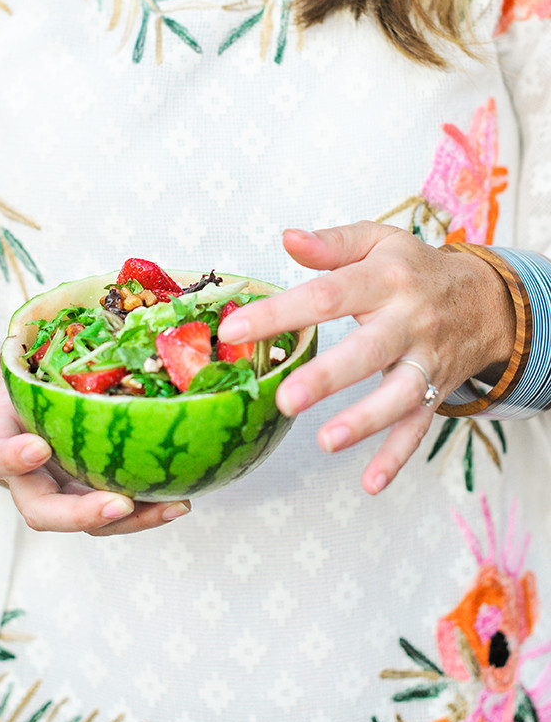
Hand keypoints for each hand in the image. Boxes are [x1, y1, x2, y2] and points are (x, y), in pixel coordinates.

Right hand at [0, 356, 190, 534]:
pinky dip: (147, 508)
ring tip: (172, 507)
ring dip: (131, 520)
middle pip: (44, 511)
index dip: (13, 456)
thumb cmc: (13, 381)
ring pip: (87, 521)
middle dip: (81, 512)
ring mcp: (60, 491)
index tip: (37, 447)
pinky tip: (181, 498)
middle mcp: (28, 477)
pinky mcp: (88, 492)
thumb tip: (104, 295)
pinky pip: (116, 508)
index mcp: (0, 441)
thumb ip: (38, 345)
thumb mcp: (15, 359)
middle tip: (117, 503)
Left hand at [217, 222, 514, 494]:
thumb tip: (287, 238)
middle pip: (367, 350)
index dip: (280, 313)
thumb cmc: (415, 268)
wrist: (486, 300)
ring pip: (398, 395)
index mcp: (385, 279)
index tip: (234, 330)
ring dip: (364, 421)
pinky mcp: (434, 391)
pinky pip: (418, 427)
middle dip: (326, 377)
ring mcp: (425, 360)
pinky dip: (396, 456)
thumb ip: (332, 243)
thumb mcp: (378, 241)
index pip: (326, 295)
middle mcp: (408, 321)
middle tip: (284, 398)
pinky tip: (370, 483)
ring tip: (326, 441)